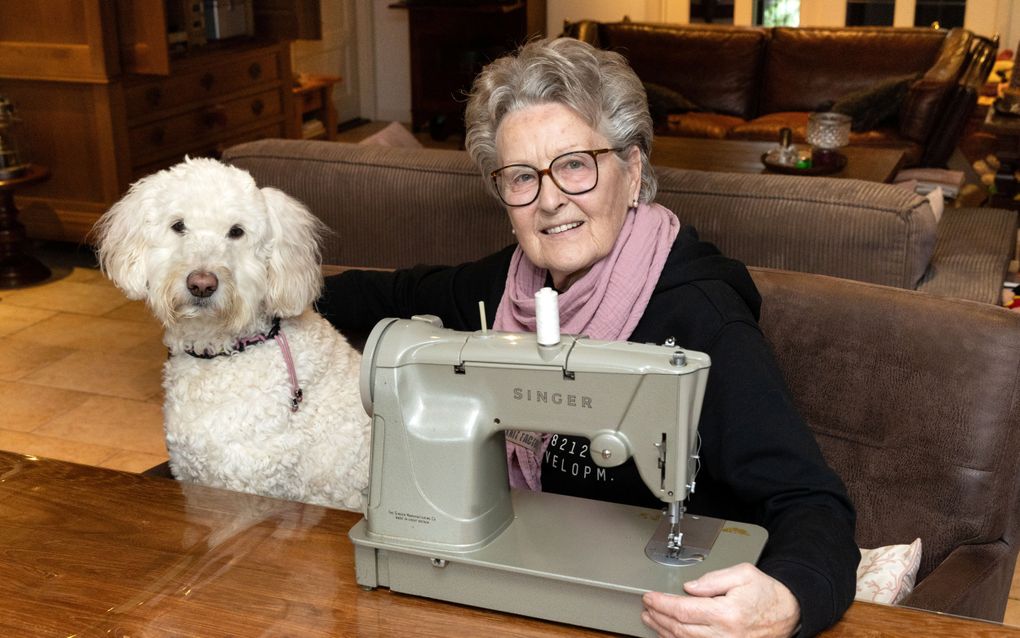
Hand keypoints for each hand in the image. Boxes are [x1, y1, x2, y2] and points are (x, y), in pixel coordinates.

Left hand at [641, 562, 799, 637]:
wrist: (789, 614)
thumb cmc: (767, 594)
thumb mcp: (743, 574)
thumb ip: (713, 579)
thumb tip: (689, 587)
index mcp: (726, 613)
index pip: (683, 610)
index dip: (662, 604)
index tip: (649, 597)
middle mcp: (725, 634)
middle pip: (680, 628)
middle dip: (659, 617)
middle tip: (646, 607)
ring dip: (664, 631)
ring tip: (651, 620)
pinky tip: (669, 634)